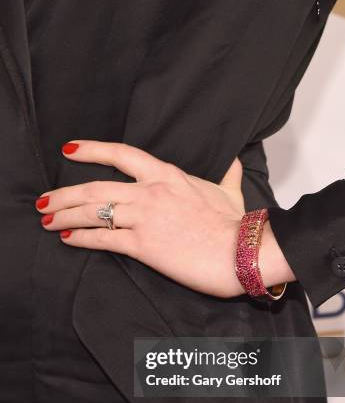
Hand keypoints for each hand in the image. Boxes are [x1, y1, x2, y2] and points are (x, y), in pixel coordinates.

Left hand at [35, 140, 294, 297]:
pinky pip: (103, 238)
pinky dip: (82, 238)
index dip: (92, 150)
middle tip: (45, 201)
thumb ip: (228, 175)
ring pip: (93, 211)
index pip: (122, 154)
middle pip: (96, 187)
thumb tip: (236, 162)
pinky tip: (68, 238)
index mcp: (167, 175)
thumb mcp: (230, 193)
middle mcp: (151, 191)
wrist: (241, 251)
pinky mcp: (144, 245)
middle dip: (64, 194)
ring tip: (48, 220)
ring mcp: (145, 217)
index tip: (70, 150)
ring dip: (65, 215)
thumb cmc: (235, 224)